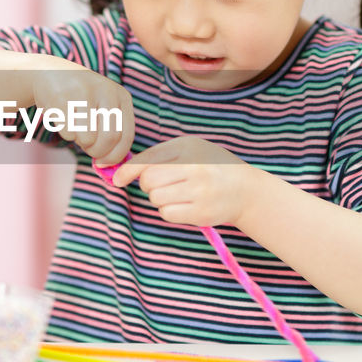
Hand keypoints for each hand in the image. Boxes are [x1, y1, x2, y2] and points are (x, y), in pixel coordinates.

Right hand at [29, 66, 133, 164]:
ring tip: (77, 129)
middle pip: (109, 138)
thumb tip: (111, 167)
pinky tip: (64, 120)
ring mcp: (83, 92)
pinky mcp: (61, 98)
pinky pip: (68, 133)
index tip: (103, 163)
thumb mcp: (103, 108)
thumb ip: (112, 132)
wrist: (51, 72)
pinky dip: (66, 134)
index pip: (126, 135)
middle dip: (97, 152)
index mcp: (121, 96)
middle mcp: (106, 91)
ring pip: (87, 138)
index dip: (115, 156)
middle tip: (88, 150)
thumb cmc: (82, 99)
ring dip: (80, 142)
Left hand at [111, 137, 257, 227]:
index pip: (148, 160)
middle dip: (148, 185)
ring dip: (159, 198)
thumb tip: (124, 171)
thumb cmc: (211, 167)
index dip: (127, 171)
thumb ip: (159, 155)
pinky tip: (183, 204)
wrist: (245, 190)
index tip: (117, 179)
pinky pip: (167, 213)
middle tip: (163, 184)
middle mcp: (194, 168)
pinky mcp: (200, 213)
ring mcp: (199, 192)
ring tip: (177, 193)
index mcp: (189, 148)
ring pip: (156, 198)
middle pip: (149, 181)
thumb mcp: (190, 149)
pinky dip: (169, 211)